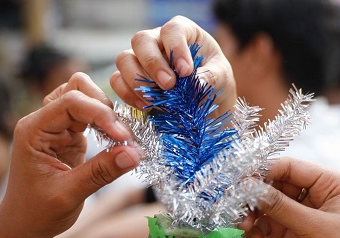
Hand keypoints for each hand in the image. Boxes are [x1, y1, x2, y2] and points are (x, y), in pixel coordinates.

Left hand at [0, 73, 141, 237]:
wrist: (23, 226)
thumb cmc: (36, 213)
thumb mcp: (69, 195)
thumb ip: (101, 172)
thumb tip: (135, 154)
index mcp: (33, 130)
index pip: (70, 102)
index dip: (100, 114)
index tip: (124, 137)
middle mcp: (43, 123)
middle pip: (78, 89)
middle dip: (104, 108)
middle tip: (124, 137)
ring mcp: (57, 128)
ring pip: (86, 99)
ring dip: (107, 113)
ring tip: (123, 139)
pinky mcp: (70, 137)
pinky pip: (91, 118)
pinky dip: (107, 126)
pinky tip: (118, 143)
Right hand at [111, 16, 235, 112]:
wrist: (206, 104)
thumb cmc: (214, 82)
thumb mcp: (222, 77)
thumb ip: (211, 77)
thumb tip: (196, 82)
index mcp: (182, 32)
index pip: (172, 30)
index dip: (176, 48)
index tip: (186, 71)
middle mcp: (157, 41)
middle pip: (141, 40)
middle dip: (153, 64)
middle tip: (169, 86)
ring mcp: (140, 59)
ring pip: (124, 59)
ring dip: (137, 80)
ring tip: (155, 100)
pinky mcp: (130, 79)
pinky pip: (117, 81)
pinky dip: (128, 94)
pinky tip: (146, 106)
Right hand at [242, 157, 339, 237]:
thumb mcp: (314, 228)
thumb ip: (280, 207)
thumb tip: (249, 187)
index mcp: (331, 182)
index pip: (289, 166)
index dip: (262, 172)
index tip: (238, 183)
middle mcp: (318, 194)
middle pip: (276, 185)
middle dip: (255, 198)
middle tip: (236, 210)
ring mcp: (307, 214)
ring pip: (270, 206)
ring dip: (255, 217)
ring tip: (245, 230)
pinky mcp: (297, 233)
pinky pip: (272, 225)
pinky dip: (261, 232)